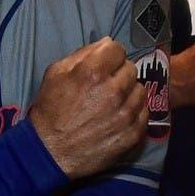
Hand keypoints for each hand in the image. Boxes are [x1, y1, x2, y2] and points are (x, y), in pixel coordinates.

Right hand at [28, 37, 146, 179]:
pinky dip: (135, 113)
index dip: (110, 56)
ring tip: (114, 102)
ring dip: (129, 93)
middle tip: (107, 85)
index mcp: (93, 72)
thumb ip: (82, 54)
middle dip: (119, 74)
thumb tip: (107, 43)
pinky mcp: (132, 134)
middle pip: (131, 69)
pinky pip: (144, 113)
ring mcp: (125, 114)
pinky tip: (119, 117)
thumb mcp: (56, 73)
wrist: (50, 151)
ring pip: (140, 90)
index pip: (118, 49)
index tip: (105, 65)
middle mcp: (113, 91)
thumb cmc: (50, 110)